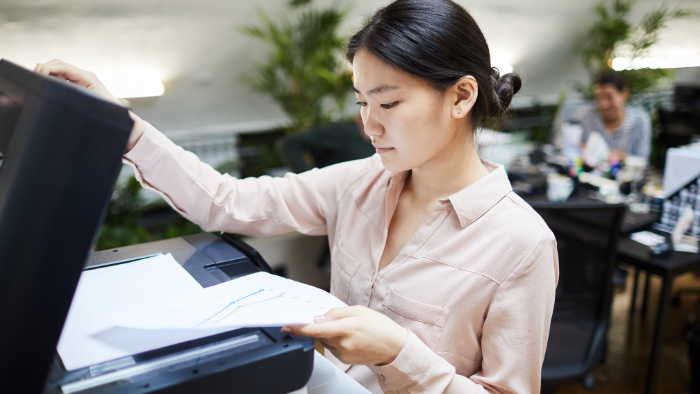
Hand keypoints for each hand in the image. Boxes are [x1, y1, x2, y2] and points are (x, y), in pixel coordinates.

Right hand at [34, 59, 146, 151]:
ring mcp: (80, 84)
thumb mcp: (96, 107)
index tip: (37, 76)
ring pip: (57, 73)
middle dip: (43, 69)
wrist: (127, 128)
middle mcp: (83, 78)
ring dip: (45, 75)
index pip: (62, 66)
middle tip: (32, 79)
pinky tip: (42, 88)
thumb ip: (81, 99)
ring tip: (35, 83)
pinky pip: (60, 82)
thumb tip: (66, 93)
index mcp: (88, 78)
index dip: (47, 68)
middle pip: (57, 66)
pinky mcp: (78, 91)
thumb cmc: (114, 119)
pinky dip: (49, 82)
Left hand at [282, 305, 407, 365]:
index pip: (316, 329)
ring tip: (347, 328)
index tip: (286, 326)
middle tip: (332, 319)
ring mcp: (344, 354)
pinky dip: (334, 340)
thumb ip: (336, 313)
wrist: (394, 347)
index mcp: (347, 328)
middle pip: (319, 333)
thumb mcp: (359, 310)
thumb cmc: (380, 326)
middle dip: (319, 325)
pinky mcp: (344, 360)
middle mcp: (344, 343)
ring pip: (325, 340)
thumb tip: (319, 317)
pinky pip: (332, 347)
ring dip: (328, 332)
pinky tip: (348, 336)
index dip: (299, 329)